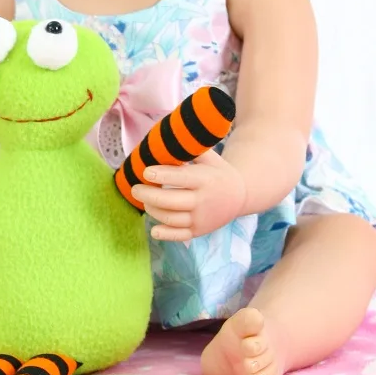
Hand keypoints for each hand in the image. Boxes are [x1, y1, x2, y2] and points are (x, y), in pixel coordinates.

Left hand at [130, 150, 246, 242]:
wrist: (240, 196)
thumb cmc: (218, 172)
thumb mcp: (209, 157)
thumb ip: (189, 149)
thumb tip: (164, 138)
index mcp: (205, 179)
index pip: (180, 178)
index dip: (161, 176)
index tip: (145, 172)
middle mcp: (203, 201)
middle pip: (170, 201)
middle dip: (148, 195)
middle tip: (135, 189)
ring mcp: (201, 219)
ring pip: (170, 218)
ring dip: (152, 210)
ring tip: (145, 202)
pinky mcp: (198, 231)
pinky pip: (179, 236)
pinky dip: (164, 234)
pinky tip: (154, 229)